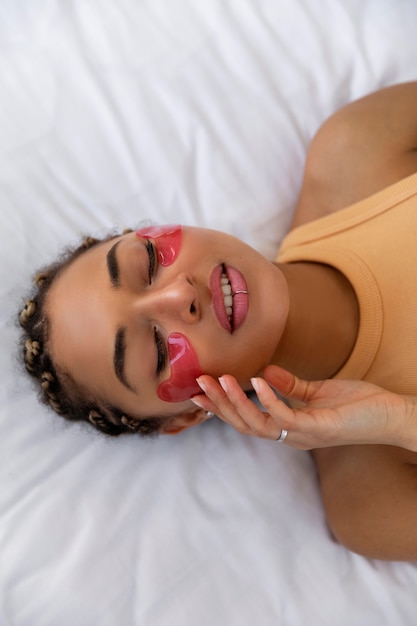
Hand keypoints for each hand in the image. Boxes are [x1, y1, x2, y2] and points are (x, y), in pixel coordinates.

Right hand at [192, 365, 416, 449]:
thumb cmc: (359, 405)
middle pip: (245, 425)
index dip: (222, 408)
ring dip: (236, 403)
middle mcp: (292, 436)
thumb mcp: (318, 392)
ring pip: (259, 424)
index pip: (247, 420)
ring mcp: (304, 434)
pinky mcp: (319, 428)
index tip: (199, 392)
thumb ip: (290, 386)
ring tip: (219, 381)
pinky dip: (269, 399)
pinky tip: (256, 380)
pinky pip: (286, 416)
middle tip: (199, 384)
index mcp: (289, 427)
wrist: (393, 415)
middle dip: (220, 406)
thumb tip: (264, 372)